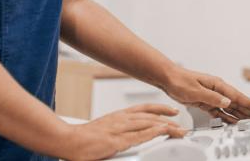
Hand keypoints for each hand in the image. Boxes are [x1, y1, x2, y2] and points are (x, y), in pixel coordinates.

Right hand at [62, 104, 186, 160]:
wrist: (68, 141)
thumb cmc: (83, 138)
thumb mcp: (105, 130)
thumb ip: (119, 130)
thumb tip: (130, 136)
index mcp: (118, 115)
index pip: (144, 108)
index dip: (160, 108)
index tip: (172, 110)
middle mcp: (121, 118)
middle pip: (150, 116)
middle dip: (168, 119)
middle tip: (181, 125)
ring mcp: (119, 129)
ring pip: (148, 124)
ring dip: (166, 126)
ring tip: (178, 131)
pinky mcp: (116, 140)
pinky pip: (138, 135)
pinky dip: (152, 133)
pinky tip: (162, 133)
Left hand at [164, 67, 249, 122]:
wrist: (168, 79)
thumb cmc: (180, 81)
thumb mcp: (196, 91)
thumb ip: (212, 98)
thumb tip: (228, 102)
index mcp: (217, 85)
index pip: (237, 96)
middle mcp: (217, 90)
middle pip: (237, 103)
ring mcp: (212, 96)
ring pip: (230, 108)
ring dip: (241, 115)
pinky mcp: (206, 102)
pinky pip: (220, 111)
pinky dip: (227, 117)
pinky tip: (233, 122)